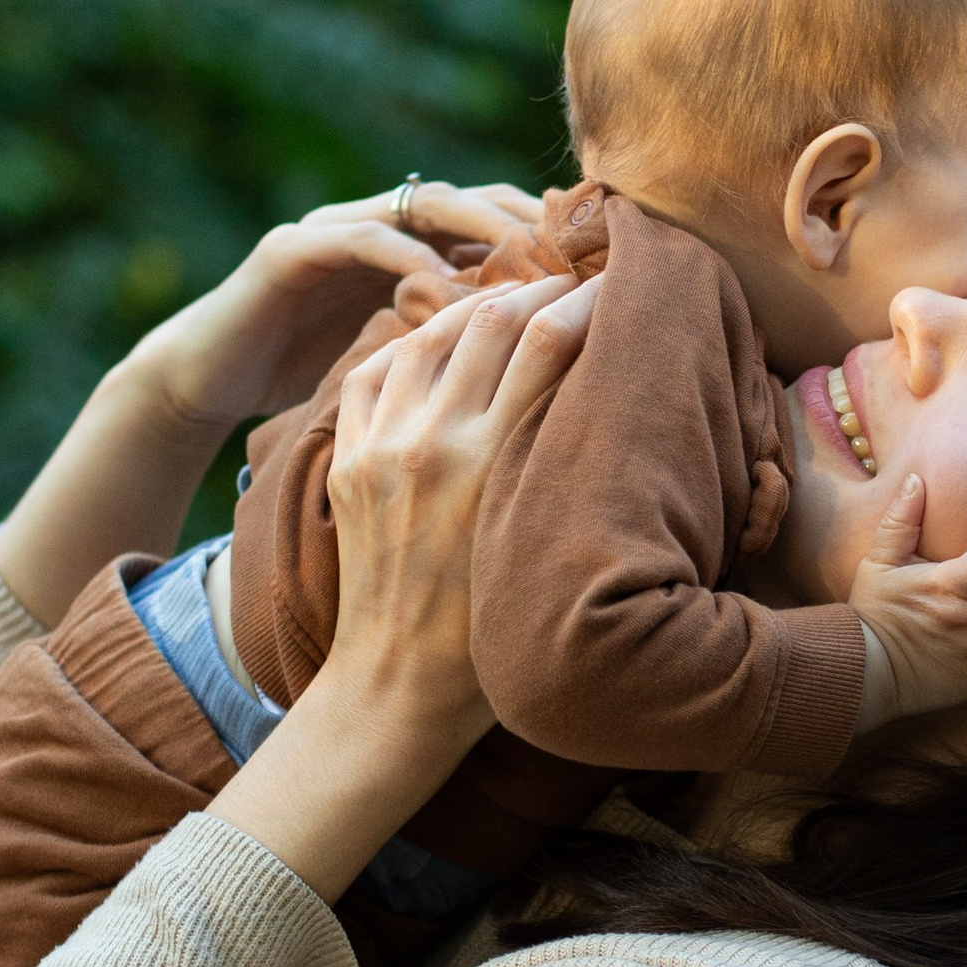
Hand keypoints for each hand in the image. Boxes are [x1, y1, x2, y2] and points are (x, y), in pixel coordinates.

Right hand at [120, 182, 549, 441]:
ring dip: (477, 227)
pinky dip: (404, 255)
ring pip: (422, 206)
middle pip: (473, 200)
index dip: (548, 236)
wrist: (209, 379)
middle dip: (528, 221)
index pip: (497, 222)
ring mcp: (335, 228)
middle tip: (578, 252)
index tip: (602, 263)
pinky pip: (358, 237)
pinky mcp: (291, 248)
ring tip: (527, 258)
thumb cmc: (310, 375)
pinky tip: (441, 283)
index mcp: (414, 248)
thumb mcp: (400, 358)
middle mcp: (380, 224)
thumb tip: (546, 363)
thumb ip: (455, 340)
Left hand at [207, 270, 597, 903]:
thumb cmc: (497, 637)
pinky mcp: (350, 459)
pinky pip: (378, 367)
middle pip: (492, 319)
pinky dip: (415, 341)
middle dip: (538, 288)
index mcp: (493, 465)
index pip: (548, 340)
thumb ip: (572, 470)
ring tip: (515, 298)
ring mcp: (382, 446)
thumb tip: (616, 401)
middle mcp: (434, 443)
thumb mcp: (549, 544)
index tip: (616, 288)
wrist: (398, 687)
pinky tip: (444, 339)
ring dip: (478, 303)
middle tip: (573, 280)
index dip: (587, 300)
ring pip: (432, 333)